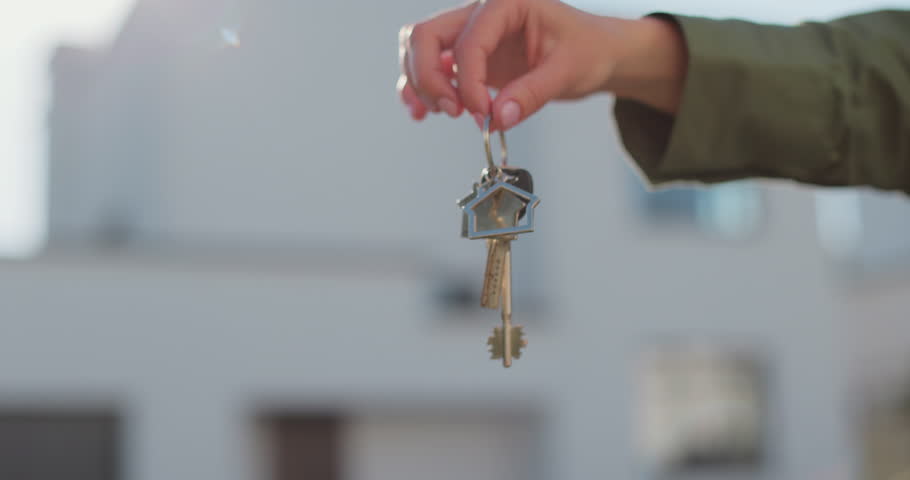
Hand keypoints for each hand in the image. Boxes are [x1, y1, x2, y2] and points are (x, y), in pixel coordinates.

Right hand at [397, 0, 687, 129]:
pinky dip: (419, 89)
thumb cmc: (587, 50)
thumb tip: (498, 119)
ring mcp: (470, 34)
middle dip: (428, 78)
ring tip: (442, 113)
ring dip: (420, 83)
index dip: (469, 84)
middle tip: (454, 111)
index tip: (484, 115)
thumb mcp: (568, 71)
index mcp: (505, 2)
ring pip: (419, 48)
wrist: (594, 53)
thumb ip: (533, 93)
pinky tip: (423, 113)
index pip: (469, 42)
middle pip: (426, 36)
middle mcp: (480, 12)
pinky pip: (429, 67)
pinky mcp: (467, 57)